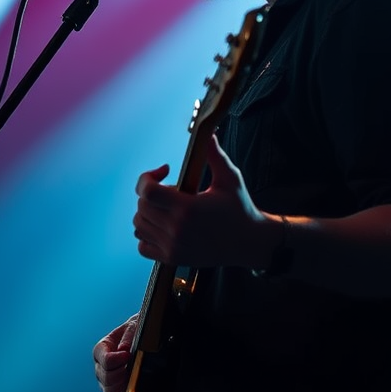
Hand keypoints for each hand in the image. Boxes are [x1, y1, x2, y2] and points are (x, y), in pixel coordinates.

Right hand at [93, 314, 138, 391]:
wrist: (141, 336)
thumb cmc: (135, 331)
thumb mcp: (133, 327)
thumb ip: (128, 336)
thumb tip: (123, 350)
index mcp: (101, 349)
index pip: (104, 360)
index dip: (116, 360)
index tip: (127, 355)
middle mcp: (100, 365)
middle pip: (106, 378)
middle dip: (121, 374)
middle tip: (132, 368)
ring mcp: (105, 380)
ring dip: (122, 387)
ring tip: (132, 377)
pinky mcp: (113, 391)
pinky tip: (130, 388)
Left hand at [133, 134, 271, 268]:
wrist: (251, 243)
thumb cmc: (240, 209)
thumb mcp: (230, 178)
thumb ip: (214, 154)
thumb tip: (207, 132)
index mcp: (188, 208)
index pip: (148, 192)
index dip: (147, 178)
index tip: (163, 172)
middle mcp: (177, 229)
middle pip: (142, 206)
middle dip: (150, 193)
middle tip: (172, 190)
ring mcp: (173, 247)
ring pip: (139, 225)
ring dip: (147, 212)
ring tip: (168, 207)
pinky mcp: (172, 258)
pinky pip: (142, 246)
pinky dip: (146, 234)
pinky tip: (163, 225)